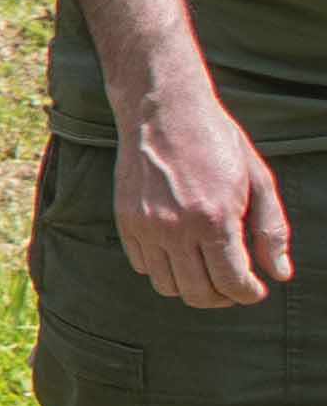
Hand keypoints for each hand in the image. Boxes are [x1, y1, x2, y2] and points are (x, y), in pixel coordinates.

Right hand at [118, 81, 294, 308]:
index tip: (256, 286)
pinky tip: (179, 251)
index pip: (234, 284)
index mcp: (214, 218)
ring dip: (192, 286)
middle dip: (224, 297)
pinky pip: (143, 266)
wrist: (162, 108)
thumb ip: (272, 230)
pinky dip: (164, 268)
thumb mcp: (258, 179)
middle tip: (233, 283)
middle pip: (200, 294)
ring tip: (206, 270)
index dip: (251, 293)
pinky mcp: (125, 219)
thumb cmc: (216, 140)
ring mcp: (146, 224)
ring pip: (168, 286)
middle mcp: (176, 227)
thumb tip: (279, 274)